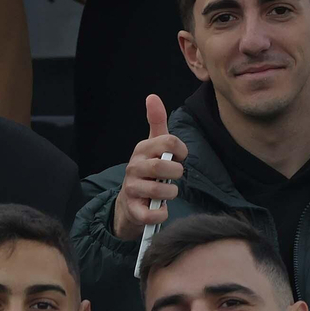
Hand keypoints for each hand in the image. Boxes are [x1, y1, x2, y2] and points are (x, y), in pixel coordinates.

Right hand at [112, 94, 186, 240]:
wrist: (129, 203)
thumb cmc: (147, 172)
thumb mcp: (152, 146)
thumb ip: (156, 122)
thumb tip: (152, 96)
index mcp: (142, 150)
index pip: (168, 142)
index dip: (181, 150)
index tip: (180, 157)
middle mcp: (134, 167)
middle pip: (162, 166)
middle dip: (176, 173)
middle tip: (176, 177)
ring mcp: (132, 189)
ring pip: (158, 190)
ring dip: (170, 194)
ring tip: (168, 194)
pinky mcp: (133, 210)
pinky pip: (151, 213)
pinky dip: (161, 213)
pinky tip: (161, 209)